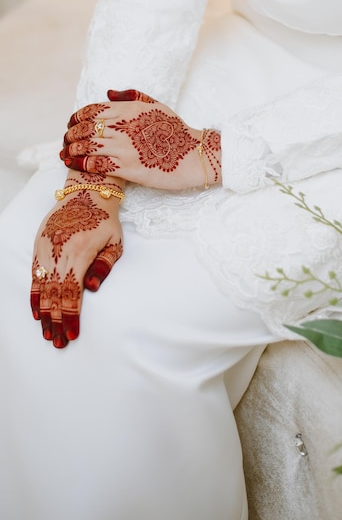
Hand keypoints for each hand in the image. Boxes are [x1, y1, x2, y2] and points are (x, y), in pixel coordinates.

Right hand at [31, 187, 122, 347]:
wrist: (86, 192)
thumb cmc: (104, 219)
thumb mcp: (114, 242)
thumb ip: (103, 267)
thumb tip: (91, 288)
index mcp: (78, 253)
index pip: (71, 292)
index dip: (70, 315)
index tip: (72, 333)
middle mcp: (58, 252)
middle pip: (54, 295)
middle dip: (56, 321)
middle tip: (59, 342)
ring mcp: (45, 249)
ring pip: (42, 288)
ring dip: (44, 313)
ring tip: (47, 334)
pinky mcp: (39, 246)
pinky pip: (34, 276)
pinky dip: (35, 295)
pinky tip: (37, 311)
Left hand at [61, 89, 221, 190]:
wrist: (194, 155)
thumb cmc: (177, 131)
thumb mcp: (157, 106)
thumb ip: (132, 97)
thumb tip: (109, 93)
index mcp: (128, 110)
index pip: (92, 110)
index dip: (76, 118)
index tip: (72, 125)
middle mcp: (123, 126)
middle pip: (85, 128)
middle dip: (70, 135)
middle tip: (66, 141)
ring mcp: (124, 147)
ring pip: (87, 146)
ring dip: (72, 150)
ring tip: (65, 154)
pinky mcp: (127, 167)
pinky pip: (97, 164)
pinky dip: (81, 164)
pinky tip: (73, 165)